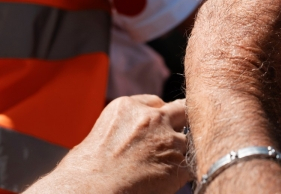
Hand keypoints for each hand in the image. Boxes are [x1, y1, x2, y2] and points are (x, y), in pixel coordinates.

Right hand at [26, 95, 189, 193]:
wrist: (88, 192)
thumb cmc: (83, 172)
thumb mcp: (99, 134)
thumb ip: (124, 125)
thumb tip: (133, 133)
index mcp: (128, 107)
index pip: (156, 103)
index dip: (158, 116)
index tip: (157, 127)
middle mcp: (152, 118)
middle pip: (182, 109)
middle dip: (182, 121)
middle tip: (177, 136)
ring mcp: (167, 140)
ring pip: (187, 140)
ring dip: (180, 152)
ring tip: (163, 168)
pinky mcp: (177, 164)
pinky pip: (190, 164)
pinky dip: (183, 173)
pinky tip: (168, 180)